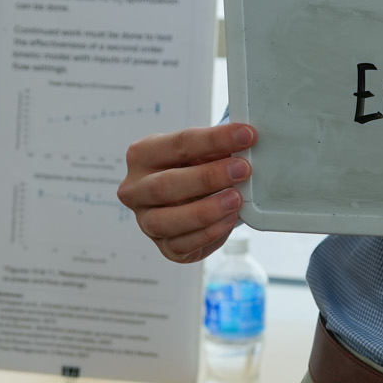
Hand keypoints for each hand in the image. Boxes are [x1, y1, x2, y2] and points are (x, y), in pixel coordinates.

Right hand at [117, 124, 254, 263]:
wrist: (185, 199)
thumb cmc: (189, 169)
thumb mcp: (198, 153)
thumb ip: (216, 149)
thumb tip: (244, 145)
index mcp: (142, 155)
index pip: (178, 144)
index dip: (214, 139)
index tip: (246, 135)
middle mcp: (136, 189)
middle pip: (165, 185)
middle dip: (208, 177)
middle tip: (242, 170)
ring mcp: (145, 221)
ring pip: (167, 220)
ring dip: (207, 210)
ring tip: (236, 199)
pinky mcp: (163, 247)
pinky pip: (182, 245)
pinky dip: (209, 233)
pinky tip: (228, 219)